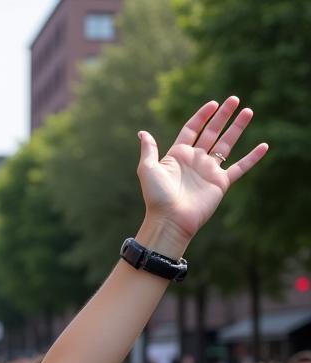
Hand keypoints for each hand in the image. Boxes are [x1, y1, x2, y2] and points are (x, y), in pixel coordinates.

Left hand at [136, 97, 267, 247]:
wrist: (170, 220)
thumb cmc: (157, 197)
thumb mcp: (148, 169)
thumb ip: (149, 150)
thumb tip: (142, 132)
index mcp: (178, 155)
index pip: (192, 129)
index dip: (202, 116)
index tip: (213, 104)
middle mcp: (195, 161)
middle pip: (211, 133)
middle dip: (223, 116)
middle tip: (234, 99)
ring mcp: (209, 171)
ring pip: (226, 144)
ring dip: (237, 128)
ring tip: (248, 111)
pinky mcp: (220, 183)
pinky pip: (240, 167)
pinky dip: (252, 158)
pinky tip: (264, 146)